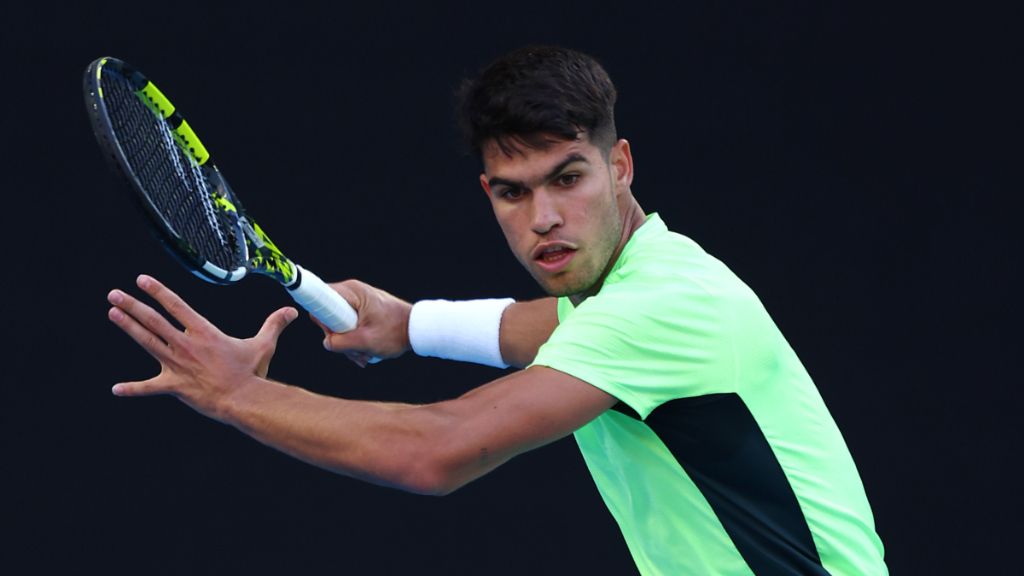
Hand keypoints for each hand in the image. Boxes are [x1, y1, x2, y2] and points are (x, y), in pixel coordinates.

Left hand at [107, 275, 297, 420]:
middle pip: (154, 321)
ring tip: (112, 313)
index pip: (176, 306)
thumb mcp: (264, 345)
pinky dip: (133, 389)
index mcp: (204, 332)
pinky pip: (149, 388)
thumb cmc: (252, 372)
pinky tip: (116, 389)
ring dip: (128, 327)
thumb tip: (291, 311)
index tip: (142, 280)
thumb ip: (274, 325)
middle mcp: (186, 345)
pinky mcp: (174, 386)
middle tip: (114, 294)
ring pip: (147, 342)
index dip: (158, 291)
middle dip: (132, 305)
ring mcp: (177, 365)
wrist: (243, 399)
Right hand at [317, 280, 412, 366]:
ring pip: (338, 325)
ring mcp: (357, 301)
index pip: (320, 300)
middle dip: (337, 338)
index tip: (333, 334)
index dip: (322, 320)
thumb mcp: (366, 341)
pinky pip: (348, 326)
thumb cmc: (395, 332)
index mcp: (352, 292)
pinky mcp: (362, 311)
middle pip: (328, 316)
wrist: (418, 329)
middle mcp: (352, 292)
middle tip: (353, 350)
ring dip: (348, 344)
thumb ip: (341, 343)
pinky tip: (366, 352)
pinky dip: (355, 341)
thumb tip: (327, 343)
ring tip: (364, 355)